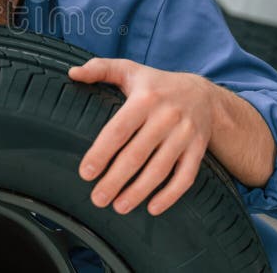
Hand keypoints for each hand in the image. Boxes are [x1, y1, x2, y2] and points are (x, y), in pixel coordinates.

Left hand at [69, 58, 213, 215]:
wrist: (204, 94)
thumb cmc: (156, 85)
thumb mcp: (130, 70)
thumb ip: (100, 69)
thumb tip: (72, 73)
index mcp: (145, 98)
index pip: (119, 129)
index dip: (101, 153)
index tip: (85, 173)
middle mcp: (166, 117)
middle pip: (137, 154)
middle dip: (115, 180)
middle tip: (97, 198)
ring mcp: (184, 135)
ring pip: (160, 169)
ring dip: (138, 191)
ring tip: (118, 206)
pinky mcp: (198, 149)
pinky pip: (185, 177)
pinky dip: (170, 195)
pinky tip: (152, 207)